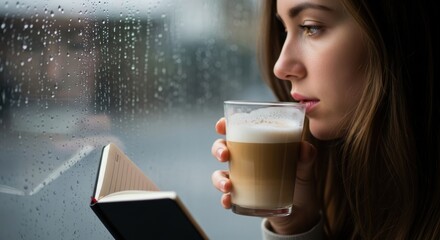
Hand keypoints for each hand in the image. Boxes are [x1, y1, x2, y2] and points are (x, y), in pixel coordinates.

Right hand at [211, 118, 320, 234]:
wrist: (301, 210)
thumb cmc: (299, 180)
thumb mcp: (305, 167)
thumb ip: (307, 156)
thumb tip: (304, 148)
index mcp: (257, 144)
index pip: (236, 129)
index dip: (224, 125)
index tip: (221, 127)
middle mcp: (244, 159)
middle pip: (222, 148)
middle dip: (218, 150)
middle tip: (224, 156)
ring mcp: (241, 179)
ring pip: (219, 174)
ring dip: (218, 179)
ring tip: (227, 186)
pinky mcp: (242, 197)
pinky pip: (227, 197)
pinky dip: (225, 199)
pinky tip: (229, 201)